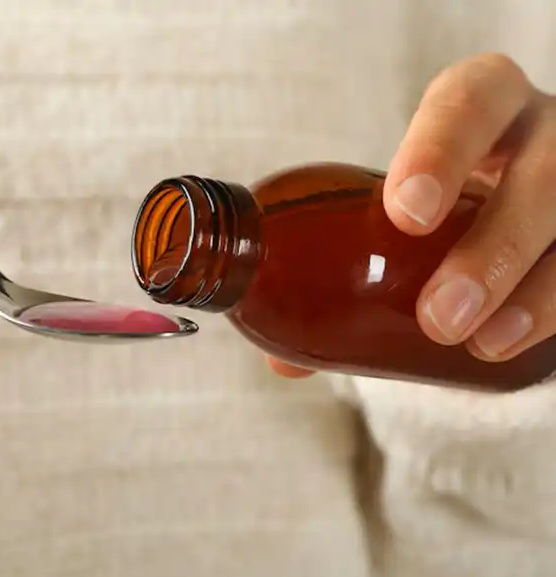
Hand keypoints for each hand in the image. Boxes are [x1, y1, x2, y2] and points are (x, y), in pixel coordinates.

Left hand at [268, 53, 555, 376]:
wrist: (508, 208)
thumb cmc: (440, 204)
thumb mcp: (399, 210)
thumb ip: (342, 266)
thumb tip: (286, 360)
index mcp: (482, 107)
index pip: (469, 102)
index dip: (439, 151)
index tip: (404, 215)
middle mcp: (541, 135)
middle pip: (543, 172)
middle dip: (494, 247)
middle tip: (438, 315)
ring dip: (534, 293)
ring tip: (477, 343)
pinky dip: (553, 311)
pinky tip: (506, 345)